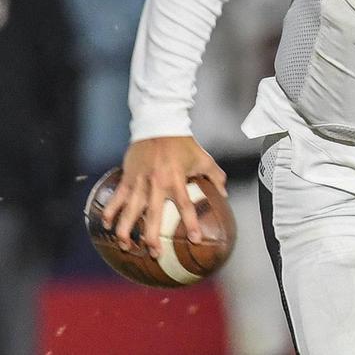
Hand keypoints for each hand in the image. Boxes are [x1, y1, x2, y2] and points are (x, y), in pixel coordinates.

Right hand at [101, 137, 226, 257]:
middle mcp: (157, 184)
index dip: (191, 224)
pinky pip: (117, 198)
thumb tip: (224, 195)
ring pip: (130, 211)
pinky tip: (106, 226)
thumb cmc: (183, 144)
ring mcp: (139, 182)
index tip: (195, 240)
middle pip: (153, 216)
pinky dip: (110, 212)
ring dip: (126, 230)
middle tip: (155, 254)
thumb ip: (216, 177)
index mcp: (176, 180)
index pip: (185, 206)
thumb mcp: (203, 158)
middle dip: (152, 238)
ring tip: (126, 246)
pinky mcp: (127, 177)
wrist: (158, 125)